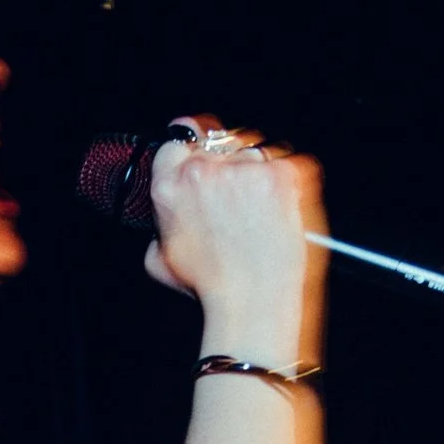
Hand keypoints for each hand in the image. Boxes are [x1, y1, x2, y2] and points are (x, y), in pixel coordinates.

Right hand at [142, 117, 325, 360]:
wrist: (256, 303)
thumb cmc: (214, 288)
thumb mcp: (161, 263)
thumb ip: (158, 229)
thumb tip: (163, 222)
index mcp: (171, 186)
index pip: (177, 141)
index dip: (191, 151)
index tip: (202, 157)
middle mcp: (207, 170)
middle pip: (217, 143)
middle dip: (227, 165)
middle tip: (236, 201)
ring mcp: (247, 168)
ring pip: (253, 151)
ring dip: (256, 174)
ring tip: (259, 214)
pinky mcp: (283, 174)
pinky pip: (285, 163)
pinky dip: (285, 184)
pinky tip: (278, 212)